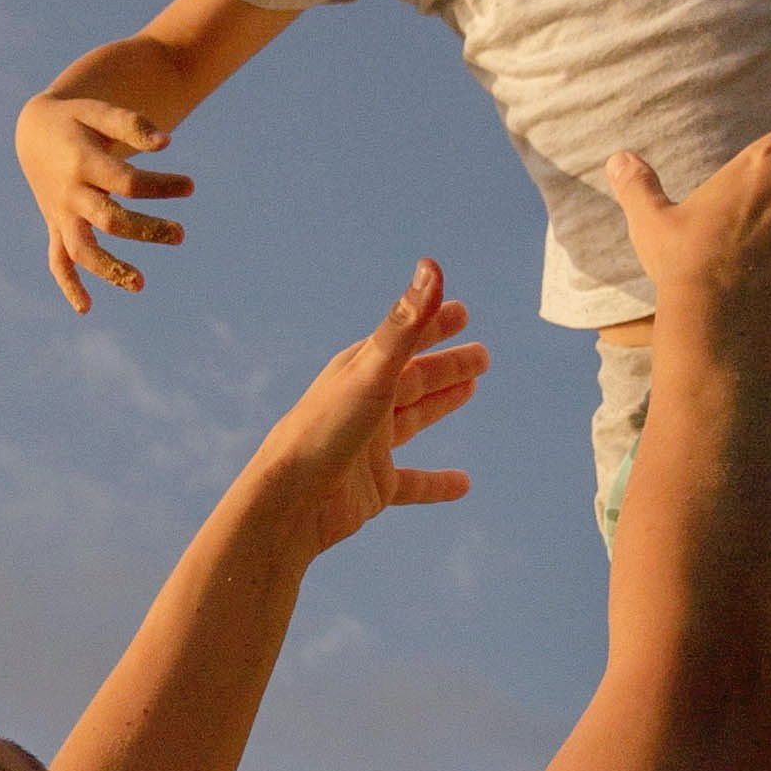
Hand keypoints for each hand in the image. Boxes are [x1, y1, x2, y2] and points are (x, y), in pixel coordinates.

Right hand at [17, 91, 196, 311]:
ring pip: (81, 250)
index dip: (160, 186)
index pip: (126, 183)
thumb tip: (166, 143)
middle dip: (146, 230)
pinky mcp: (55, 226)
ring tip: (141, 284)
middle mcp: (70, 193)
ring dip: (109, 268)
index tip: (189, 186)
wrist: (33, 132)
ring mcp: (60, 213)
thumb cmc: (77, 120)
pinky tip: (87, 308)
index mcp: (82, 162)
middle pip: (109, 221)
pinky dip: (69, 285)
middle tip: (180, 235)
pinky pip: (57, 261)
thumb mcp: (99, 112)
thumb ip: (132, 125)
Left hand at [256, 260, 490, 552]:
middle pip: (414, 379)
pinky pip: (412, 484)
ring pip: (413, 420)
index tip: (463, 312)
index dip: (433, 324)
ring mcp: (368, 447)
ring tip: (472, 391)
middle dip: (447, 365)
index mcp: (359, 372)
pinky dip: (437, 483)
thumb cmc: (324, 430)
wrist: (287, 504)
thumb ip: (405, 324)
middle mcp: (364, 405)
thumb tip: (432, 266)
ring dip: (441, 405)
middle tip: (483, 356)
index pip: (404, 340)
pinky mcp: (372, 487)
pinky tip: (463, 485)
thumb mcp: (372, 372)